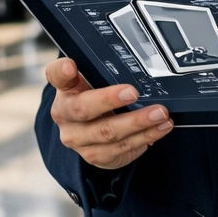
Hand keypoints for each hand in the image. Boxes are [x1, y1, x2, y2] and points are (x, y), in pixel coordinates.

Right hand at [46, 57, 172, 169]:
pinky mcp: (95, 156)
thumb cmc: (95, 96)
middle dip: (109, 100)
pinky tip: (161, 128)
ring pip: (107, 133)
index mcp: (64, 88)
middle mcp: (64, 115)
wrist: (89, 132)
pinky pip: (122, 149)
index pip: (56, 75)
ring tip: (161, 113)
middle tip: (133, 92)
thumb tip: (136, 60)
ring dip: (138, 123)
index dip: (62, 71)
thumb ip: (102, 69)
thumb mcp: (93, 80)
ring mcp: (78, 139)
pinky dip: (145, 137)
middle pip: (83, 109)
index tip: (71, 66)